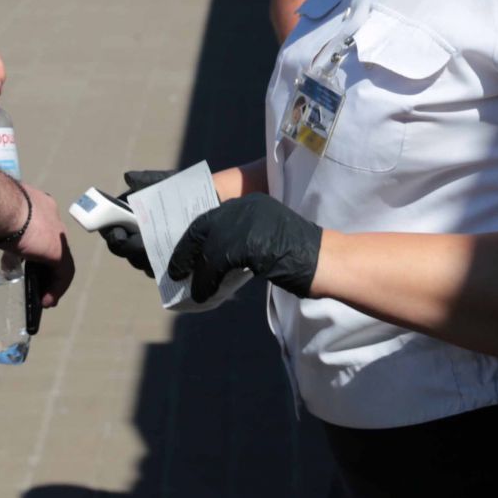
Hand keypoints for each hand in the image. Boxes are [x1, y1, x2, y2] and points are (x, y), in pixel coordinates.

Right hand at [13, 182, 74, 307]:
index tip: (29, 263)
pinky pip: (63, 274)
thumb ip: (6, 233)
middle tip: (41, 286)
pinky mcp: (58, 251)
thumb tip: (2, 248)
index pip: (42, 230)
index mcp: (38, 205)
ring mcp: (57, 234)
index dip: (38, 249)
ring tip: (45, 299)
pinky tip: (46, 301)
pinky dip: (56, 289)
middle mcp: (52, 217)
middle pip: (52, 247)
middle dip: (48, 268)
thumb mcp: (0, 219)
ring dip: (53, 282)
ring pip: (61, 261)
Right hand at [94, 170, 172, 276]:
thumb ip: (148, 180)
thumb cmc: (182, 189)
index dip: (109, 230)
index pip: (110, 227)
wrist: (210, 203)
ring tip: (151, 248)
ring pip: (137, 261)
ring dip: (141, 256)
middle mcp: (135, 235)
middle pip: (121, 248)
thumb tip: (129, 177)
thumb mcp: (166, 182)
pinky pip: (155, 269)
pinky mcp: (164, 262)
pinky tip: (167, 258)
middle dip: (126, 246)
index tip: (116, 230)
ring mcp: (149, 250)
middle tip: (134, 240)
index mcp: (129, 215)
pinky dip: (157, 265)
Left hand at [167, 194, 320, 302]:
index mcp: (250, 203)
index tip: (182, 254)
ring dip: (195, 271)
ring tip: (190, 288)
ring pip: (207, 248)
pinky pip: (215, 264)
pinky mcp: (246, 242)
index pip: (211, 216)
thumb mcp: (267, 239)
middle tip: (175, 270)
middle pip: (202, 228)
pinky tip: (203, 294)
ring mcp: (246, 223)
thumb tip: (213, 260)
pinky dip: (205, 281)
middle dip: (185, 251)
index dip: (193, 237)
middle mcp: (245, 207)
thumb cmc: (299, 256)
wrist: (322, 260)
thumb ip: (243, 241)